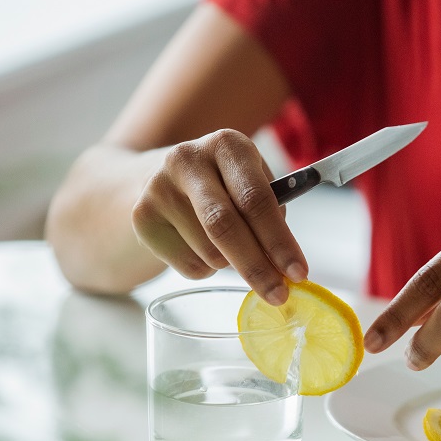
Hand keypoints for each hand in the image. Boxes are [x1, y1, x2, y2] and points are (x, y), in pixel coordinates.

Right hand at [131, 129, 307, 303]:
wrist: (153, 179)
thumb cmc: (219, 185)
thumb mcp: (248, 182)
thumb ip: (270, 214)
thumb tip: (286, 266)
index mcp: (227, 144)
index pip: (256, 198)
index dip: (279, 240)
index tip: (298, 273)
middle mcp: (188, 159)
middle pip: (224, 226)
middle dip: (256, 266)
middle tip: (278, 295)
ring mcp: (158, 188)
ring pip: (209, 253)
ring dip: (230, 265)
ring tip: (227, 247)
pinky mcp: (142, 218)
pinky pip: (189, 265)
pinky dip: (206, 269)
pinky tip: (198, 246)